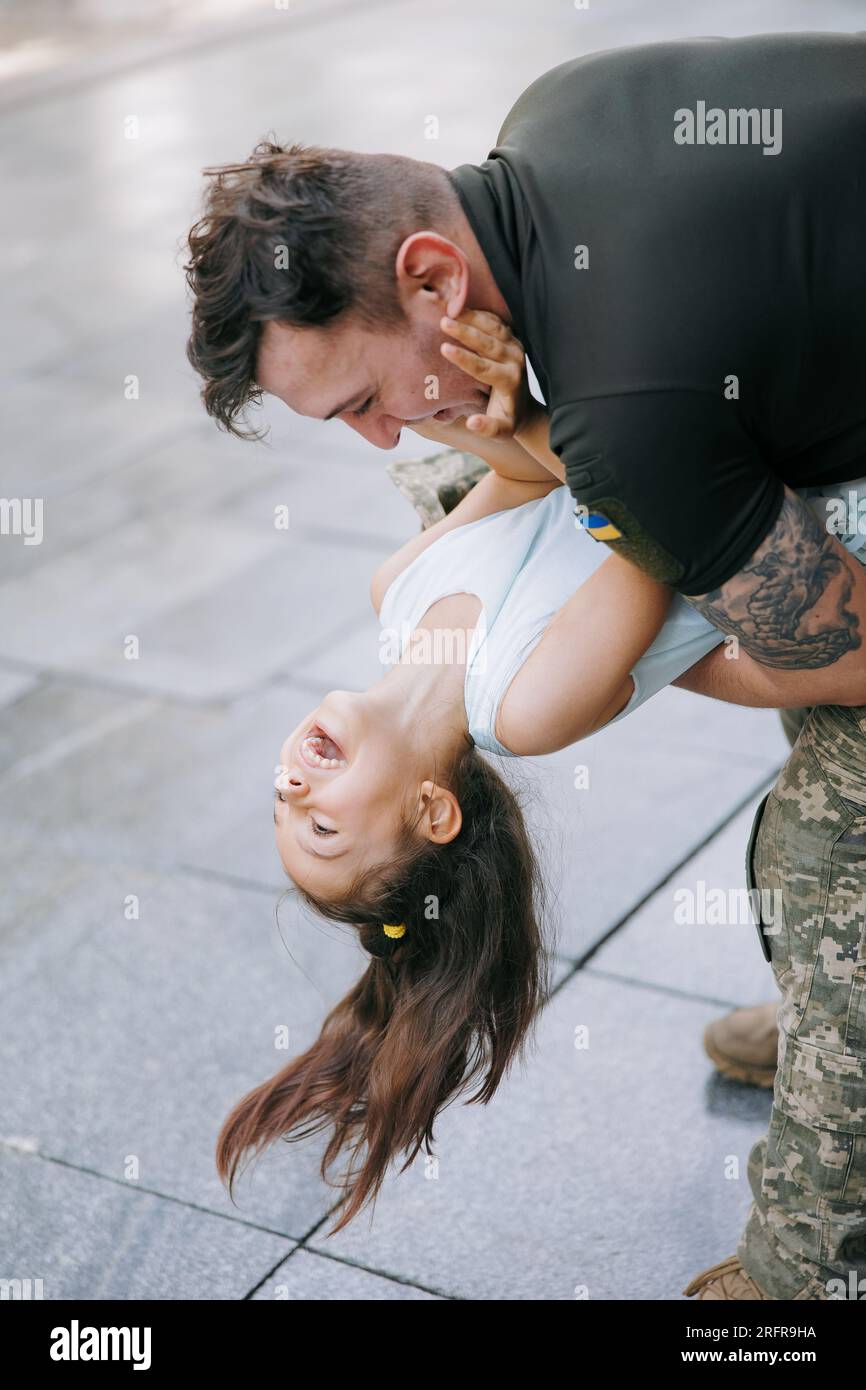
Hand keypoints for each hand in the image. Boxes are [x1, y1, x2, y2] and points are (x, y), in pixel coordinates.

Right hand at [439, 308, 530, 438]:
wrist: (526, 409)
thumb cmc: (507, 420)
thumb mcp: (500, 431)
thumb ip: (487, 428)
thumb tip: (472, 423)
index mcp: (510, 380)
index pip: (483, 367)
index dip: (463, 358)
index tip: (444, 348)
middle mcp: (515, 360)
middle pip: (489, 342)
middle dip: (465, 331)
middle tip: (444, 321)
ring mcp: (515, 346)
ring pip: (494, 326)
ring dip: (471, 316)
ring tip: (450, 308)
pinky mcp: (513, 338)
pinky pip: (496, 321)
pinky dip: (479, 313)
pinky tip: (461, 306)